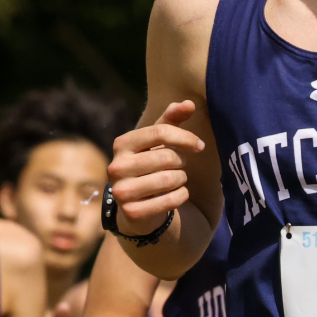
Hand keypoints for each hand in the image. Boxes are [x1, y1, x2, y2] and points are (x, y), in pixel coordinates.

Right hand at [105, 101, 204, 233]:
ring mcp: (122, 192)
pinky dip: (181, 196)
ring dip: (181, 179)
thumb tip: (189, 103)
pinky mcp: (132, 213)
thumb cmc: (151, 164)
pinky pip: (170, 201)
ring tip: (176, 179)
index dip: (185, 137)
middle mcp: (116, 167)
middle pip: (166, 157)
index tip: (200, 146)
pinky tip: (177, 194)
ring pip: (169, 179)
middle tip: (180, 166)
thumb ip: (172, 120)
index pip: (159, 132)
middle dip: (181, 161)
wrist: (137, 203)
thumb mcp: (158, 141)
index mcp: (121, 144)